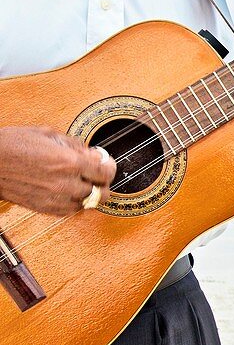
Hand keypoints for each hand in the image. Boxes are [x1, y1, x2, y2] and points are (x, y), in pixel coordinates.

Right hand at [0, 126, 115, 214]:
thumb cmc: (12, 145)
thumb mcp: (46, 133)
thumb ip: (74, 143)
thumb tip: (92, 152)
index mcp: (69, 162)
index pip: (106, 172)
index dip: (110, 167)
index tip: (107, 164)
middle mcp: (66, 184)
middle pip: (102, 193)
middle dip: (104, 183)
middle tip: (98, 176)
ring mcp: (56, 199)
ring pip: (88, 204)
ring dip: (89, 193)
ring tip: (80, 182)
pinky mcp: (46, 209)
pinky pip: (71, 211)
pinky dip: (75, 202)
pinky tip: (68, 191)